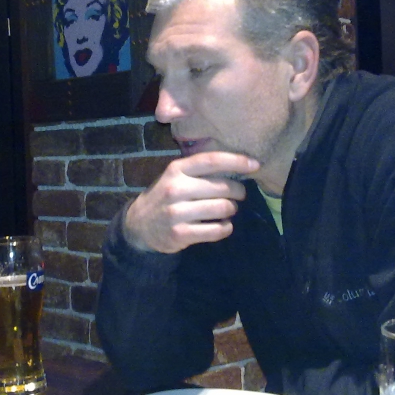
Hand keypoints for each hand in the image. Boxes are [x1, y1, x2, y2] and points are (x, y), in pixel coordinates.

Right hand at [123, 152, 258, 252]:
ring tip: (228, 210)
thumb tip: (239, 165)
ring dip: (231, 210)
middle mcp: (176, 188)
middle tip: (239, 195)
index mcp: (177, 170)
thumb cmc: (166, 196)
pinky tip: (223, 225)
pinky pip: (216, 230)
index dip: (237, 161)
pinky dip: (226, 228)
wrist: (139, 224)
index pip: (212, 160)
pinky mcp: (180, 234)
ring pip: (223, 209)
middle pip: (223, 187)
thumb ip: (200, 170)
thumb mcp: (176, 176)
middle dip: (238, 192)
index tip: (255, 165)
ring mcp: (177, 212)